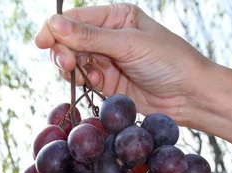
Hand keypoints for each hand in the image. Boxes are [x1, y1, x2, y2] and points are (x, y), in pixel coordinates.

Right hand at [35, 3, 208, 125]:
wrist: (189, 95)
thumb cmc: (167, 61)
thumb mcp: (129, 44)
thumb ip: (91, 37)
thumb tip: (55, 25)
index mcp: (116, 17)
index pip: (76, 19)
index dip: (56, 29)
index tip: (42, 42)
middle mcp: (110, 37)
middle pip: (71, 42)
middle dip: (64, 51)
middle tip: (66, 65)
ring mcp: (109, 63)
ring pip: (76, 64)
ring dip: (73, 70)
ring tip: (82, 76)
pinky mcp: (110, 87)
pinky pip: (87, 83)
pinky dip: (86, 85)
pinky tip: (99, 86)